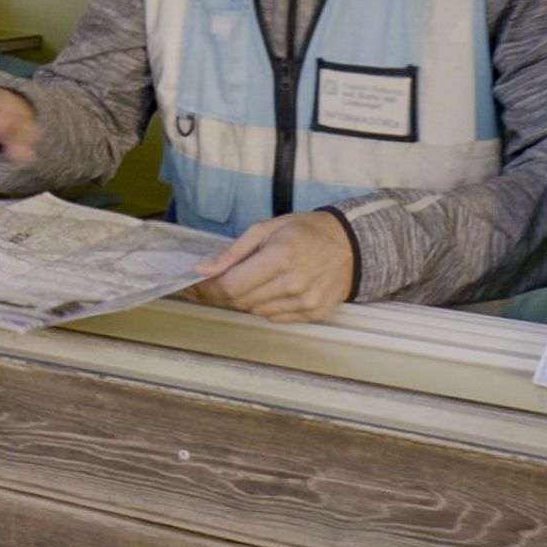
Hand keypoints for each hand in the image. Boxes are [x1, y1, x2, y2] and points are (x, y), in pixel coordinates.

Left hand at [190, 211, 355, 321]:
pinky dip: (263, 305)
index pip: (232, 285)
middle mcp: (294, 284)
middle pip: (240, 301)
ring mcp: (305, 302)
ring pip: (254, 311)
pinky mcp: (313, 314)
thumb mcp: (266, 229)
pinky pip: (273, 317)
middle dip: (219, 294)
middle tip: (209, 285)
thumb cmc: (306, 231)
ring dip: (243, 299)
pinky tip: (270, 289)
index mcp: (281, 257)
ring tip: (248, 281)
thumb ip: (232, 253)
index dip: (207, 288)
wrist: (352, 245)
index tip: (194, 285)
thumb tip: (203, 270)